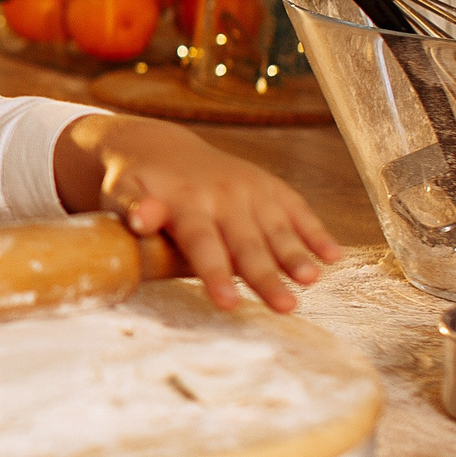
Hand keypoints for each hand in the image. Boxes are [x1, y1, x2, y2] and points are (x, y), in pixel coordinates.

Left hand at [53, 115, 341, 312]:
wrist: (161, 148)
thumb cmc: (137, 184)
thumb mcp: (121, 193)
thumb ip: (132, 207)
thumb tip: (142, 219)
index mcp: (185, 202)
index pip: (203, 243)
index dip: (216, 274)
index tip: (228, 303)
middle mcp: (223, 194)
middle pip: (247, 243)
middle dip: (266, 276)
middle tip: (285, 308)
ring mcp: (251, 190)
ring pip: (277, 228)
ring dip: (296, 255)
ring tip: (311, 281)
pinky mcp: (271, 188)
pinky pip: (298, 210)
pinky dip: (316, 232)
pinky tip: (333, 257)